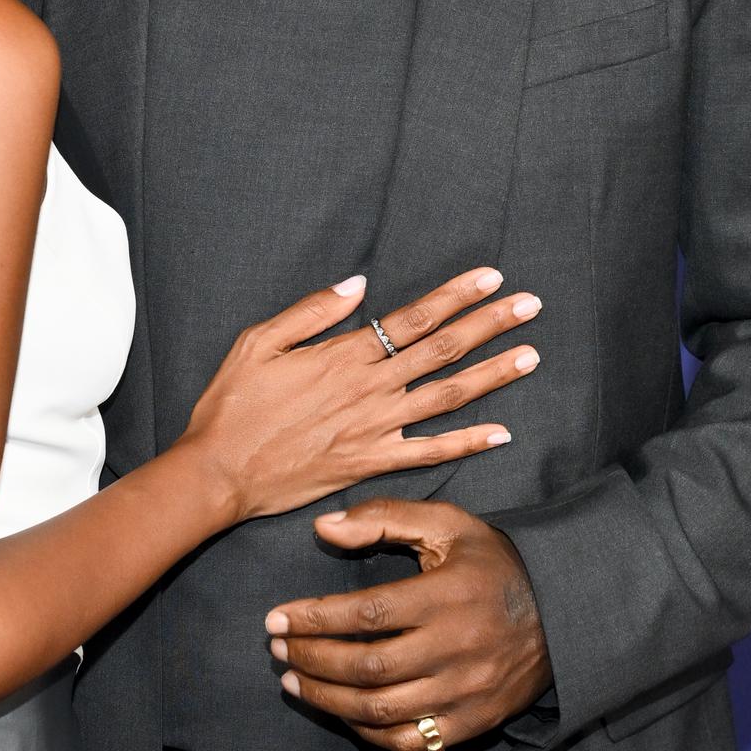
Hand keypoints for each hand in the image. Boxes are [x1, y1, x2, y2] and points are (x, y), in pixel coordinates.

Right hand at [181, 268, 541, 524]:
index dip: (456, 295)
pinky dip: (467, 442)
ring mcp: (375, 427)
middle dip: (490, 323)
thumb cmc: (232, 406)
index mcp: (344, 353)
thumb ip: (310, 311)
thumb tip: (356, 284)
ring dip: (492, 374)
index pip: (414, 317)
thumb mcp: (257, 342)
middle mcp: (370, 387)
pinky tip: (501, 431)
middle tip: (529, 304)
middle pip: (443, 348)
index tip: (491, 277)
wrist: (219, 473)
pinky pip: (430, 452)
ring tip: (531, 354)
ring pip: (447, 395)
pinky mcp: (372, 464)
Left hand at [267, 499, 552, 750]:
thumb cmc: (493, 563)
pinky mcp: (473, 722)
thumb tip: (322, 527)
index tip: (275, 618)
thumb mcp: (448, 525)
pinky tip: (341, 712)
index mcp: (446, 596)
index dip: (312, 619)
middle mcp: (457, 648)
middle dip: (310, 660)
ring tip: (293, 681)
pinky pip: (409, 741)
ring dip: (326, 700)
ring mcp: (465, 692)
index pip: (364, 614)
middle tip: (277, 651)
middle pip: (365, 668)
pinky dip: (367, 733)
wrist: (564, 613)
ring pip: (380, 710)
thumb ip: (384, 518)